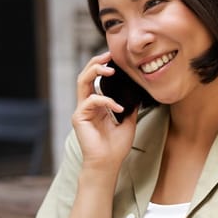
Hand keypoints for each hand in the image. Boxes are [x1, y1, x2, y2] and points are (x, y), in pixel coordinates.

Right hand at [72, 51, 137, 169]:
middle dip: (97, 62)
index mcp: (97, 105)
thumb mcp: (128, 121)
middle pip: (85, 75)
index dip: (103, 66)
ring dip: (95, 72)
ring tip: (110, 70)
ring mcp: (81, 110)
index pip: (96, 79)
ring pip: (82, 82)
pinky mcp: (79, 117)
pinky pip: (91, 101)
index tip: (115, 58)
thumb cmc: (116, 146)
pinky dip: (106, 100)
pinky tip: (119, 108)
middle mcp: (87, 105)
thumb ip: (130, 106)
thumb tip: (138, 93)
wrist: (108, 163)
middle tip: (110, 55)